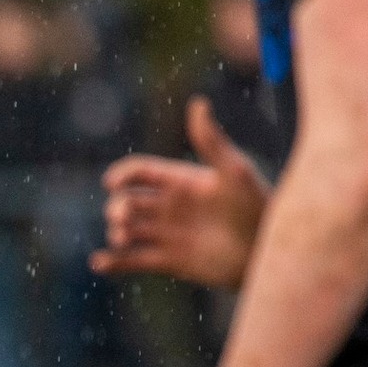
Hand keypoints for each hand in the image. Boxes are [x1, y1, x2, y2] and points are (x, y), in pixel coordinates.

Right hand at [91, 97, 269, 288]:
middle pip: (128, 201)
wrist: (268, 252)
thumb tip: (198, 103)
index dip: (121, 176)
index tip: (112, 184)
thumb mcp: (234, 171)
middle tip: (124, 217)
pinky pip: (134, 262)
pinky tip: (99, 263)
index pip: (140, 173)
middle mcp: (171, 207)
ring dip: (116, 233)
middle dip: (118, 208)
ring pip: (127, 231)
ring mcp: (168, 235)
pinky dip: (113, 264)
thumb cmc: (257, 207)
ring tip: (123, 239)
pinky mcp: (169, 262)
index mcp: (181, 181)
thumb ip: (211, 141)